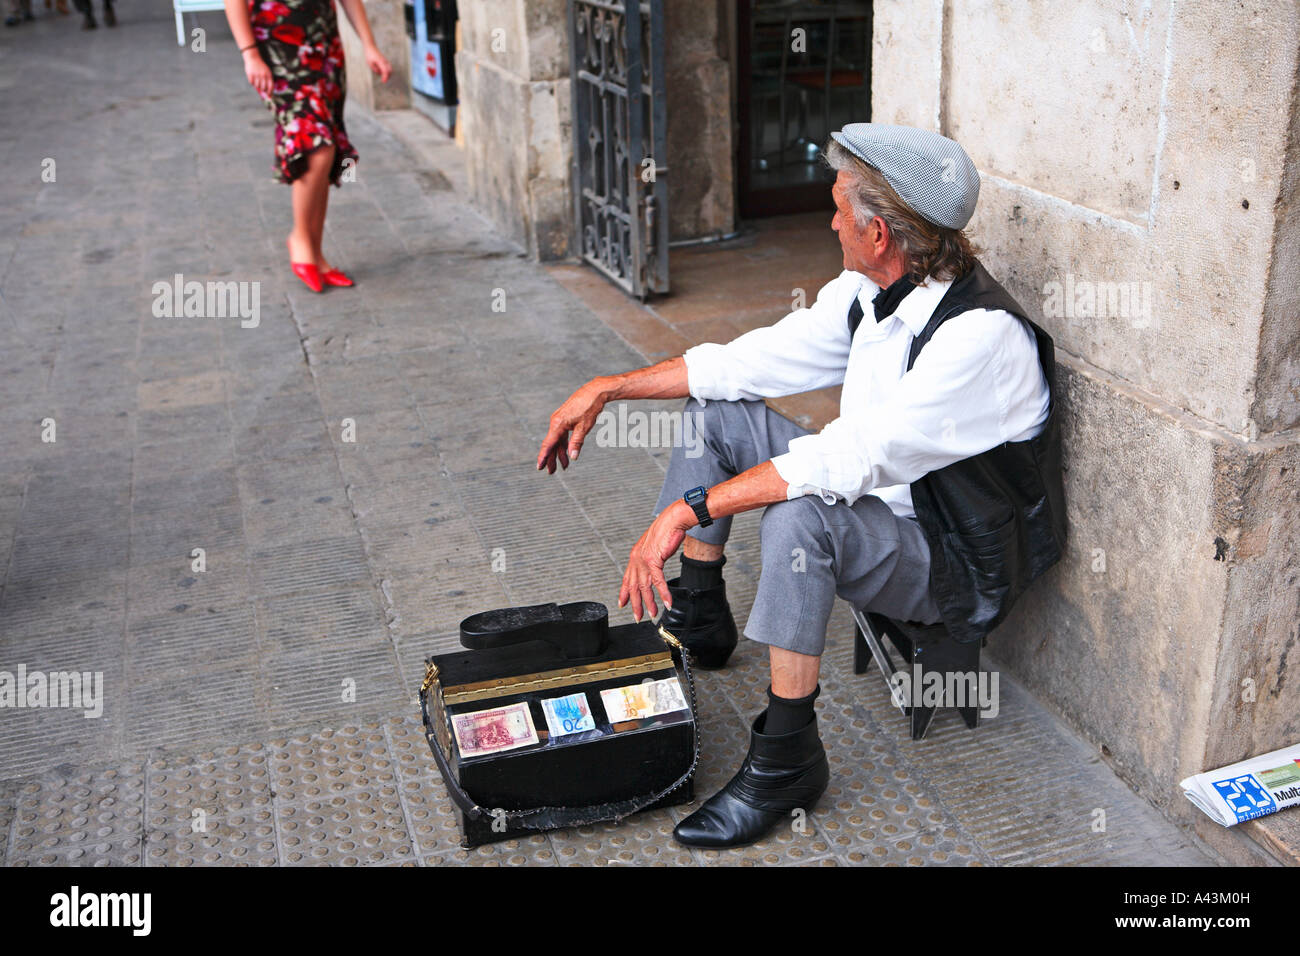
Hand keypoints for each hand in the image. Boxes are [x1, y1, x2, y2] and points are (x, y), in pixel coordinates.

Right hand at [243, 48, 272, 95]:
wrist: (253, 58)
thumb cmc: (261, 67)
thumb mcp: (267, 72)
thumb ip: (268, 81)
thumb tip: (267, 92)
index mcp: (269, 75)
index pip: (270, 87)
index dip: (270, 93)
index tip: (269, 97)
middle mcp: (263, 75)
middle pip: (264, 88)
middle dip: (263, 89)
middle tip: (261, 87)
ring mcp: (257, 75)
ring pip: (257, 86)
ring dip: (257, 85)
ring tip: (256, 80)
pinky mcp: (250, 74)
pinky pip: (251, 83)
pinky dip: (252, 82)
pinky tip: (252, 78)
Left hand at [365, 45, 391, 82]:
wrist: (371, 46)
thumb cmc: (369, 54)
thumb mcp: (369, 63)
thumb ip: (374, 69)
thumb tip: (379, 72)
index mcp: (381, 62)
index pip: (385, 71)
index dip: (385, 77)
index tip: (383, 81)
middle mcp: (385, 61)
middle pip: (390, 71)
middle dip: (388, 76)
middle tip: (383, 80)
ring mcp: (385, 60)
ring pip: (389, 69)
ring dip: (387, 74)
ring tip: (383, 77)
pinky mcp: (384, 60)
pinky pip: (388, 67)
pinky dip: (386, 71)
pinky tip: (382, 72)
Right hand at [537, 378, 609, 473]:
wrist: (594, 391)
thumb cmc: (589, 407)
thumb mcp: (584, 427)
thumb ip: (576, 442)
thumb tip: (572, 457)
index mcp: (558, 424)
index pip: (548, 444)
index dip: (544, 457)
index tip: (539, 467)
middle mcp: (556, 421)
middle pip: (551, 444)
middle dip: (552, 459)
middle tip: (551, 472)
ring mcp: (560, 420)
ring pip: (557, 440)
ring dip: (560, 453)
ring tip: (563, 466)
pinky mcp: (565, 418)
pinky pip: (562, 434)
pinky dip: (565, 444)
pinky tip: (567, 452)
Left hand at [619, 502, 692, 621]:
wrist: (673, 520)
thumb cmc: (667, 530)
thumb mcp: (655, 547)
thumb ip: (652, 558)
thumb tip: (654, 567)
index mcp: (635, 555)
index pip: (627, 578)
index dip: (624, 593)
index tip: (622, 604)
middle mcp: (636, 559)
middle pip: (634, 587)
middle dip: (636, 604)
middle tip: (637, 617)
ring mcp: (644, 560)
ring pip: (645, 587)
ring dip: (650, 603)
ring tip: (652, 615)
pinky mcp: (654, 560)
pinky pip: (658, 582)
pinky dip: (663, 594)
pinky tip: (667, 603)